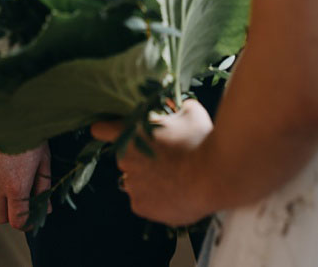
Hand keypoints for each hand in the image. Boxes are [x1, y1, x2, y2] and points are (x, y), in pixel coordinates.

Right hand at [0, 138, 48, 229]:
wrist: (3, 112)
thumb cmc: (29, 133)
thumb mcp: (43, 159)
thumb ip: (44, 186)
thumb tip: (47, 208)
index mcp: (15, 187)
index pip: (17, 220)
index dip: (27, 222)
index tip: (33, 217)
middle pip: (0, 216)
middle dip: (13, 212)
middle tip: (23, 199)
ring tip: (9, 185)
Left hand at [92, 100, 213, 226]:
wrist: (215, 175)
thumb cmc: (201, 140)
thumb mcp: (191, 113)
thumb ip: (178, 110)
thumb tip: (180, 109)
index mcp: (131, 136)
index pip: (103, 130)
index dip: (105, 129)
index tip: (104, 130)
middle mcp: (125, 163)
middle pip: (129, 158)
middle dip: (145, 156)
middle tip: (171, 155)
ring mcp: (132, 187)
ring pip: (138, 181)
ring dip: (152, 178)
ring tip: (179, 176)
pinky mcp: (141, 208)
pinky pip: (147, 201)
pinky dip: (159, 198)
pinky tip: (179, 192)